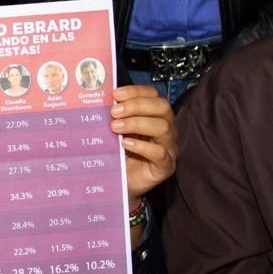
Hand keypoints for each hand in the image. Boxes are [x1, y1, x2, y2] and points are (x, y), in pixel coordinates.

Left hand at [109, 85, 176, 204]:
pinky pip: (160, 153)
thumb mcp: (116, 130)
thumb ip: (115, 116)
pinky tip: (126, 144)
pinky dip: (142, 146)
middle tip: (114, 112)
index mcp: (155, 115)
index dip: (135, 91)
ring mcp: (169, 147)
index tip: (116, 94)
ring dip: (137, 123)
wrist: (121, 182)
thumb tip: (103, 100)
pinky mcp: (166, 166)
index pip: (153, 95)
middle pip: (162, 107)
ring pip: (163, 128)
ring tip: (115, 127)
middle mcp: (166, 128)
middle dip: (136, 106)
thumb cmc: (119, 153)